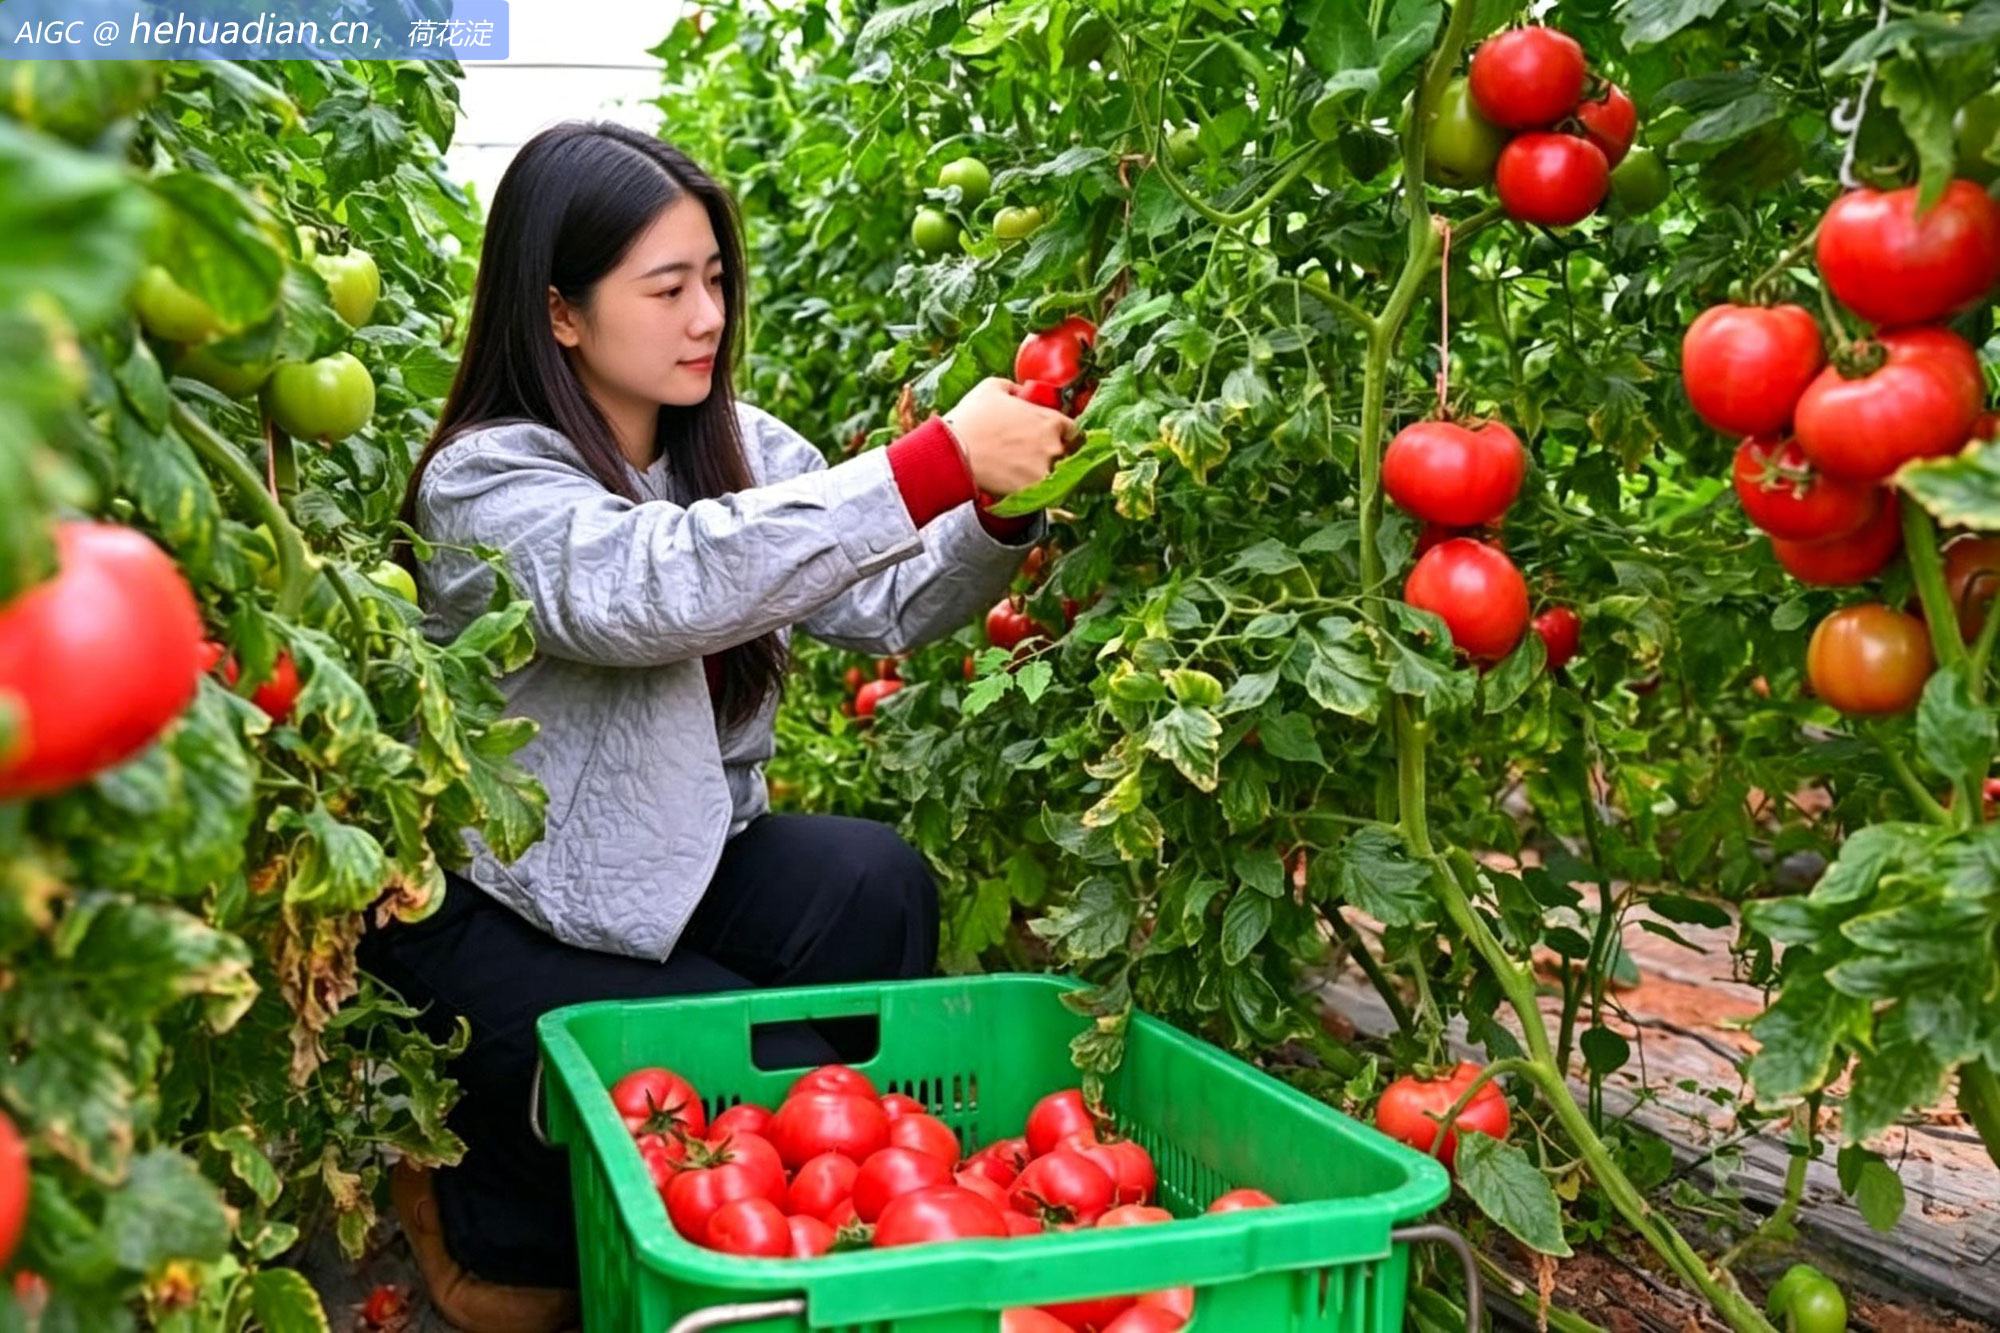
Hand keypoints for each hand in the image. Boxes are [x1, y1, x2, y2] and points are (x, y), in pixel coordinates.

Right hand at [942, 378, 1073, 496]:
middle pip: (1067, 454)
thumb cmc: (971, 418)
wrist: (954, 451)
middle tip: (1033, 458)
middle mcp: (1054, 445)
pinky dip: (1038, 494)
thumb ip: (1014, 388)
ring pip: (1058, 477)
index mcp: (1050, 420)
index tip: (1049, 439)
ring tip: (1026, 476)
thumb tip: (1020, 391)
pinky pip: (1046, 495)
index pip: (1072, 430)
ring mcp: (1046, 469)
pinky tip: (1023, 488)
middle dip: (1054, 456)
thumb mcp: (992, 388)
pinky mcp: (1033, 490)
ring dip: (1047, 476)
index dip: (1061, 435)